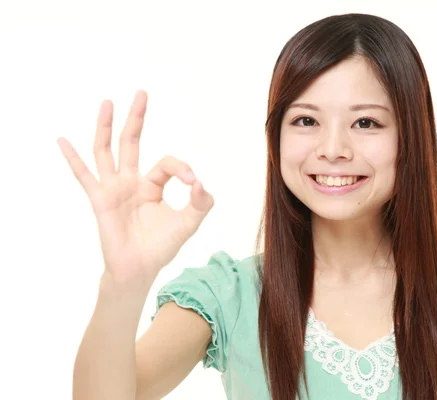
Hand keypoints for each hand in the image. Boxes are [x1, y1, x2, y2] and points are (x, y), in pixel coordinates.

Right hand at [57, 90, 213, 281]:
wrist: (139, 268)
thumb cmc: (161, 246)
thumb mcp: (188, 223)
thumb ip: (200, 203)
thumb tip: (200, 182)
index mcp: (152, 185)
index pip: (166, 163)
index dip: (181, 168)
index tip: (192, 182)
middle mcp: (131, 182)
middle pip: (132, 143)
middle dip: (137, 119)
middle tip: (142, 93)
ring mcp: (114, 189)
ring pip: (107, 151)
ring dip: (107, 127)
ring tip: (108, 103)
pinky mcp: (101, 200)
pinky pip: (84, 176)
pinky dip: (73, 159)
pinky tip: (62, 141)